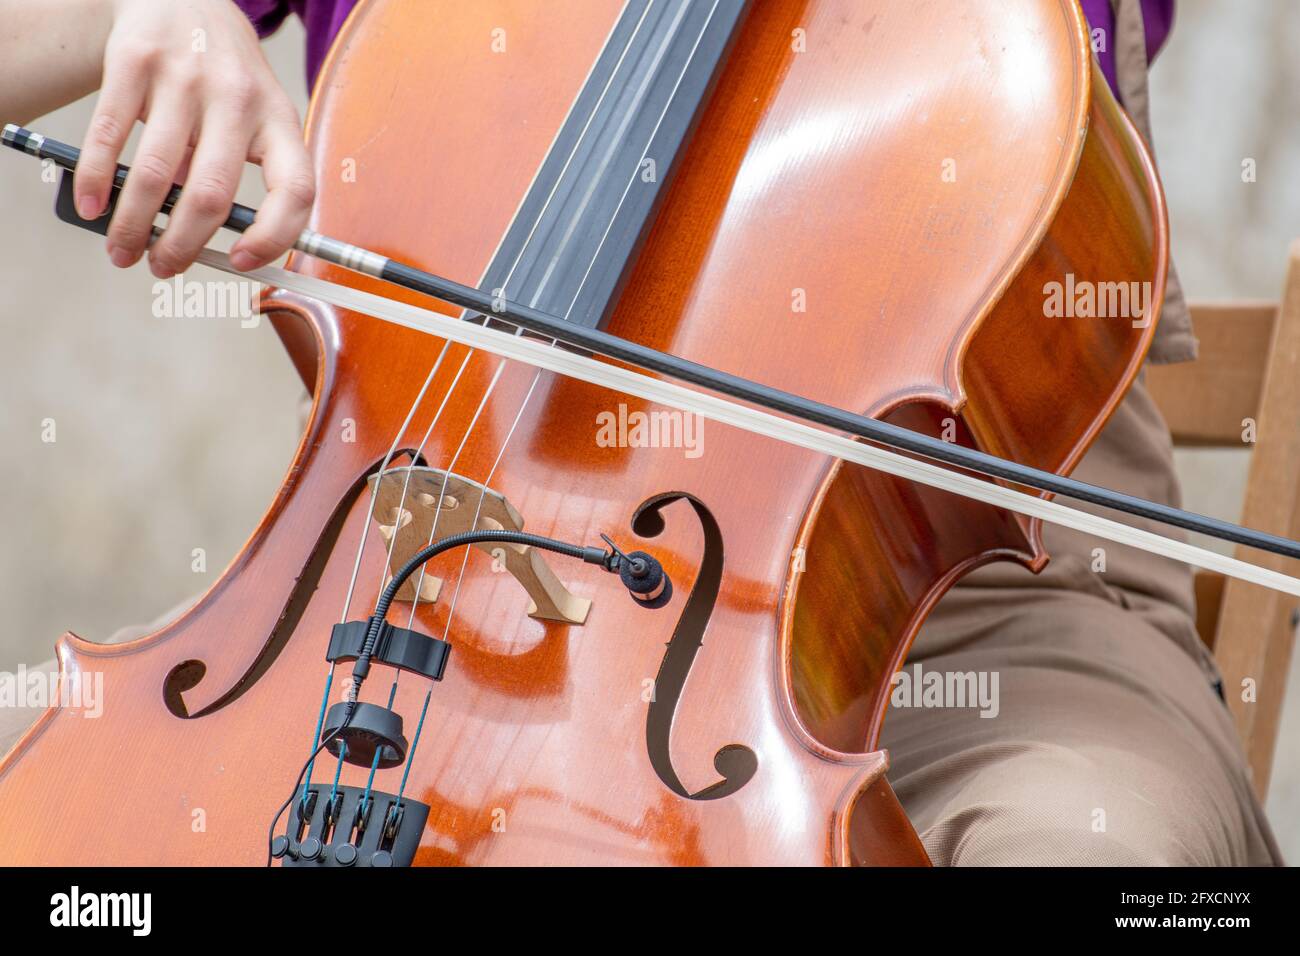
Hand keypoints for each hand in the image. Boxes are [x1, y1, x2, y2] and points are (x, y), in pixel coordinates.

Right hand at [74, 0, 313, 277]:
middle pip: (215, 194)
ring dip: (134, 223)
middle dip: (183, 245)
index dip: (274, 237)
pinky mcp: (136, 60)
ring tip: (124, 248)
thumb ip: (238, 174)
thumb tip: (205, 242)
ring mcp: (186, 77)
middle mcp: (238, 98)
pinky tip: (92, 205)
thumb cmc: (222, 78)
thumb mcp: (254, 118)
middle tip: (163, 267)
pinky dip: (96, 179)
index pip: (295, 191)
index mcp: (279, 121)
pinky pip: (111, 134)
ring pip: (160, 173)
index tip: (242, 263)